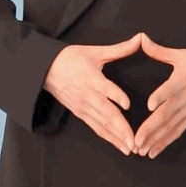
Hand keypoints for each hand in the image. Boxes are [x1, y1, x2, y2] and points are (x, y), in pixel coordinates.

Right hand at [43, 32, 141, 155]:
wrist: (45, 69)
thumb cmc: (71, 58)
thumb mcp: (95, 51)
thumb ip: (120, 49)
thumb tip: (139, 38)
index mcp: (92, 78)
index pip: (106, 88)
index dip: (116, 96)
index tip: (127, 105)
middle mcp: (88, 95)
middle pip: (106, 113)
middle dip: (121, 128)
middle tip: (135, 141)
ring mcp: (83, 106)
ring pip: (101, 124)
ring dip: (116, 137)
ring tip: (130, 147)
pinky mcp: (79, 113)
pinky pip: (95, 127)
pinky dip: (107, 136)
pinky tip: (118, 144)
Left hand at [134, 32, 185, 158]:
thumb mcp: (183, 53)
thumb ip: (159, 50)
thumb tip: (140, 38)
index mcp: (183, 79)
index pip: (171, 88)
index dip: (161, 96)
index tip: (149, 105)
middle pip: (167, 115)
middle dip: (151, 129)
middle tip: (136, 141)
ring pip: (171, 127)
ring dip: (156, 140)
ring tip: (141, 151)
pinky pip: (179, 131)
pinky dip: (166, 142)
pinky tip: (155, 151)